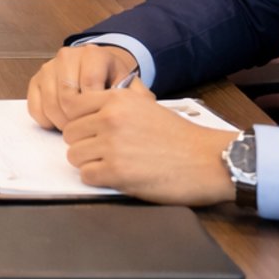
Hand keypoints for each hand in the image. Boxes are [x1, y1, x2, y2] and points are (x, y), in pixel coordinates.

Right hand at [26, 43, 139, 129]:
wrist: (99, 71)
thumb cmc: (114, 82)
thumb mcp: (131, 87)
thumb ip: (138, 99)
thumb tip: (138, 114)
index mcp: (94, 54)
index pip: (88, 87)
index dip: (95, 110)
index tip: (102, 119)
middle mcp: (68, 55)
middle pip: (66, 98)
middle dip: (77, 120)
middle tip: (88, 130)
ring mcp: (49, 67)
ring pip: (50, 105)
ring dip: (63, 123)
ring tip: (77, 127)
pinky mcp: (36, 80)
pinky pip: (35, 107)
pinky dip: (47, 120)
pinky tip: (61, 122)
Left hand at [59, 85, 238, 205]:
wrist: (208, 160)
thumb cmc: (180, 136)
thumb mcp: (148, 105)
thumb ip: (120, 101)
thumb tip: (97, 102)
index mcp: (117, 99)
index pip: (72, 106)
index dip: (79, 121)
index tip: (90, 131)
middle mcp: (110, 119)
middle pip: (70, 133)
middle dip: (83, 144)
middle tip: (104, 152)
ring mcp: (112, 146)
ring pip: (74, 155)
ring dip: (89, 163)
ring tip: (111, 164)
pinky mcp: (116, 172)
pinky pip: (86, 176)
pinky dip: (98, 179)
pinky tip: (117, 176)